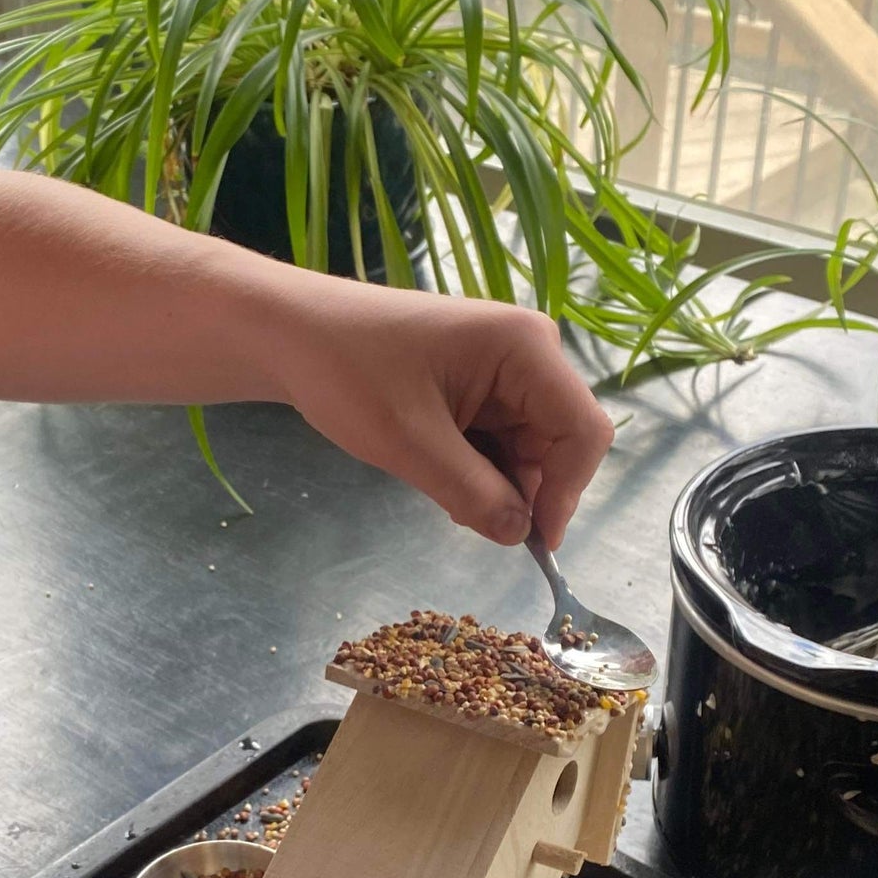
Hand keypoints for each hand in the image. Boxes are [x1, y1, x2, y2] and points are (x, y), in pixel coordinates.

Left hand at [267, 273, 613, 548]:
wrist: (294, 335)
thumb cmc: (347, 373)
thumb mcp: (410, 444)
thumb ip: (473, 493)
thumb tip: (522, 535)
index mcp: (525, 347)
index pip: (583, 431)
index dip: (567, 491)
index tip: (536, 542)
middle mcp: (529, 351)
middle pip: (561, 441)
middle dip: (528, 489)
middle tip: (474, 520)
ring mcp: (507, 367)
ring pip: (532, 447)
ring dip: (501, 482)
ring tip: (445, 491)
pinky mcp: (483, 383)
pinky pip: (504, 438)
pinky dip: (483, 468)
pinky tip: (444, 476)